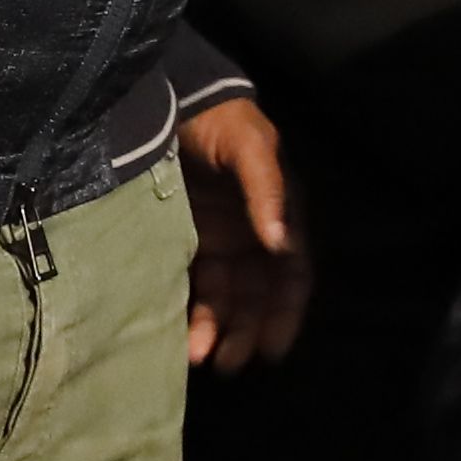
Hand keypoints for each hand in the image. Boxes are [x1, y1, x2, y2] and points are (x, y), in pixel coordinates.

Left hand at [179, 91, 306, 368]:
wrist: (169, 96)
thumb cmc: (220, 121)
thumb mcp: (250, 147)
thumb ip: (267, 191)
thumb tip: (281, 242)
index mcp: (278, 214)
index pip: (291, 274)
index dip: (286, 312)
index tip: (273, 348)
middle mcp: (252, 234)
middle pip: (257, 295)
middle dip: (247, 331)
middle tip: (229, 364)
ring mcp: (217, 239)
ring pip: (224, 297)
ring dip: (216, 329)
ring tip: (199, 358)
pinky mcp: (181, 239)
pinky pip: (190, 285)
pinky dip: (188, 311)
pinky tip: (177, 334)